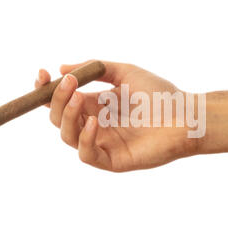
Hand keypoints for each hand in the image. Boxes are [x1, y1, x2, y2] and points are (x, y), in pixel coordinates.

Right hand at [35, 61, 197, 171]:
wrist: (185, 115)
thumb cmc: (160, 94)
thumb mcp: (125, 72)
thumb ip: (96, 68)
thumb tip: (62, 67)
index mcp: (95, 105)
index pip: (61, 100)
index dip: (47, 89)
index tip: (42, 74)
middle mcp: (95, 124)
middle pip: (59, 117)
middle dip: (57, 99)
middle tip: (68, 83)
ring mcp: (103, 143)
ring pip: (67, 135)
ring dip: (67, 116)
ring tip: (78, 97)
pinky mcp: (112, 160)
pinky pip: (87, 154)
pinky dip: (85, 138)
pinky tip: (95, 121)